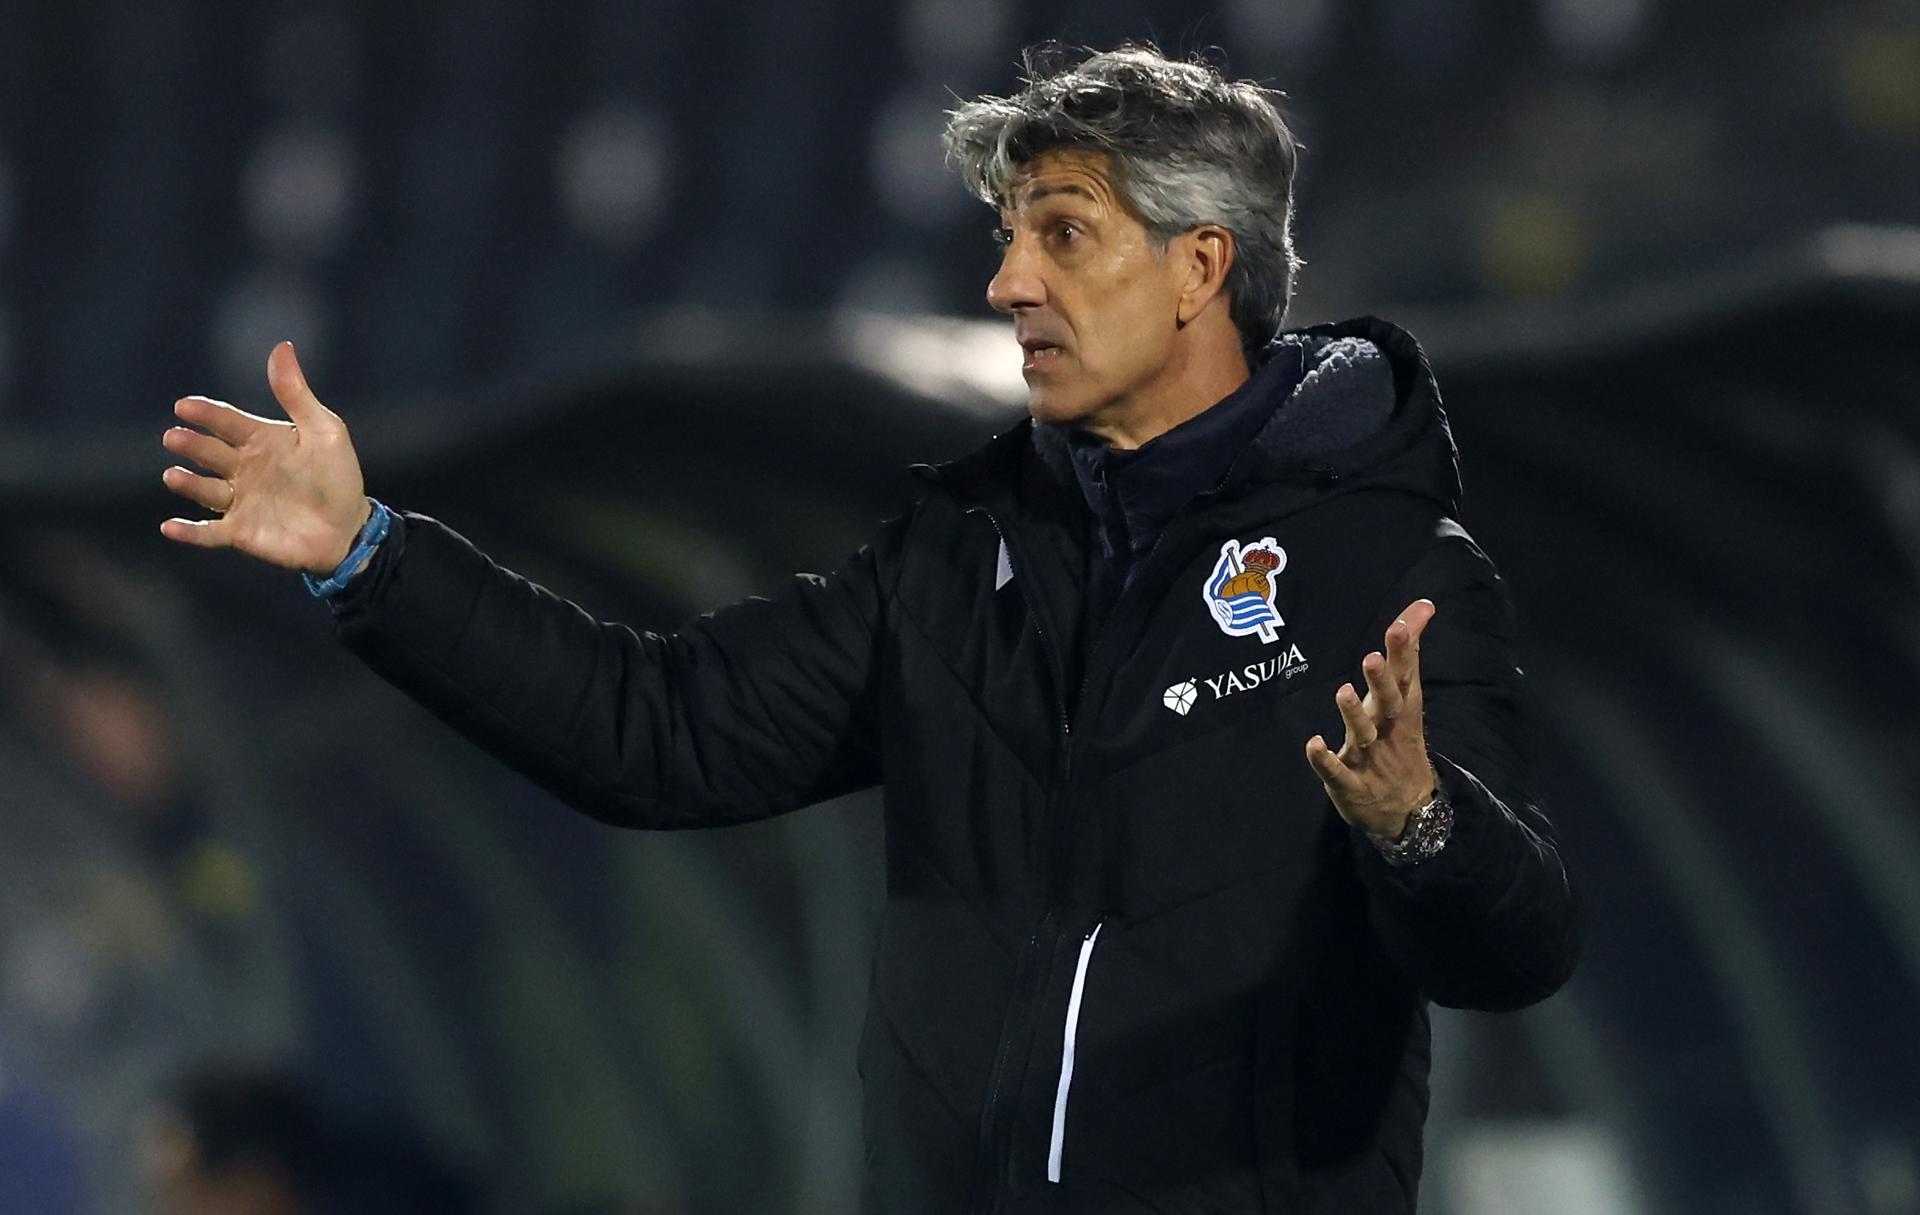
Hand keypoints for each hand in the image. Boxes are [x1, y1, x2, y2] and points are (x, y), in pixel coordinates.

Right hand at [160, 342, 371, 573]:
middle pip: (210, 453)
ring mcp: (239, 501)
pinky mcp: (240, 532)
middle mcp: (243, 468)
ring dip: (188, 483)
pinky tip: (169, 527)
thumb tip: (281, 346)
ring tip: (173, 476)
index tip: (185, 406)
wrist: (349, 529)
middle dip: (192, 445)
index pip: (227, 422)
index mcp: (261, 440)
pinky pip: (209, 532)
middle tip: (174, 437)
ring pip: (205, 490)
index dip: (207, 414)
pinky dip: (189, 532)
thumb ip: (296, 394)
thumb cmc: (337, 478)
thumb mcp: (324, 432)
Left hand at [1304, 599, 1440, 839]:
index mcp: (1400, 709)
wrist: (1408, 810)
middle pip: (1387, 703)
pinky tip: (1314, 744)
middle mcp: (1386, 730)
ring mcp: (1369, 758)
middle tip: (1372, 658)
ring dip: (1353, 714)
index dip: (1403, 653)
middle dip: (1381, 682)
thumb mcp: (1406, 698)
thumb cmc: (1399, 741)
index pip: (1404, 676)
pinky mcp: (1351, 784)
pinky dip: (1326, 760)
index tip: (1399, 626)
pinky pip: (1336, 772)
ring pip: (1361, 734)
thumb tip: (1423, 606)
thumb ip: (1407, 653)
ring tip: (1343, 691)